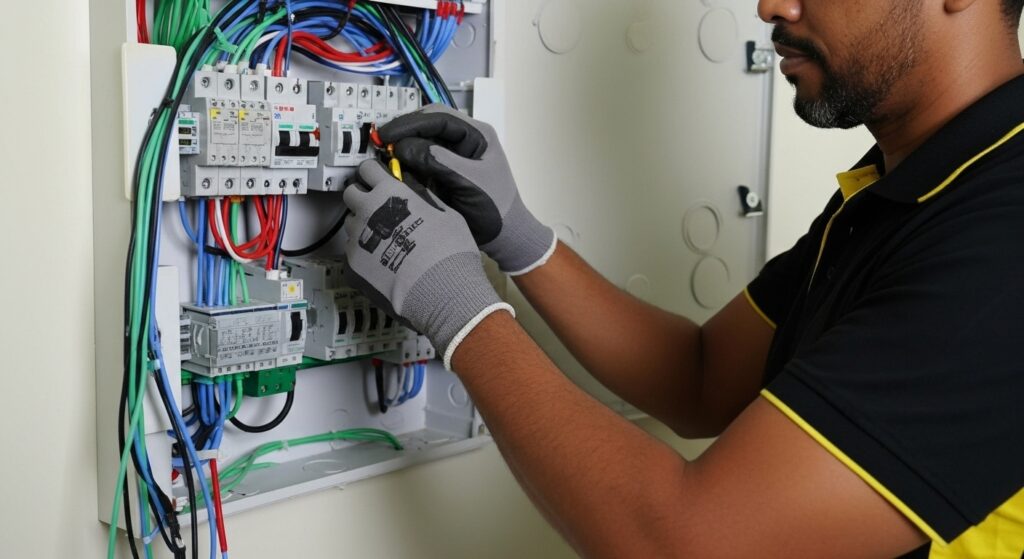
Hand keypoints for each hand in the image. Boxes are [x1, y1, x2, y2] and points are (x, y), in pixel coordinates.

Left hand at [342, 160, 514, 368]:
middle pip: (351, 193)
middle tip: (381, 208)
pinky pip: (353, 252)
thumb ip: (423, 196)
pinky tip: (384, 263)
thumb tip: (413, 187)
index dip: (374, 172)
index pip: (367, 169)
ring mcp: (356, 240)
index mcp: (389, 193)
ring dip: (364, 226)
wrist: (442, 293)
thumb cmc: (450, 252)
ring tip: (386, 240)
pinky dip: (364, 254)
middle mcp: (367, 212)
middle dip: (363, 196)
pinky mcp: (352, 266)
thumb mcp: (446, 214)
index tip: (379, 178)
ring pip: (351, 224)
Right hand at [379, 104, 555, 274]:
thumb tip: (403, 147)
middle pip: (427, 124)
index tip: (387, 135)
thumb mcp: (469, 182)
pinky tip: (393, 168)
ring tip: (383, 154)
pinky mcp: (442, 171)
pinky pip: (420, 160)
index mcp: (477, 135)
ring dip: (402, 146)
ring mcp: (452, 155)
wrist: (504, 236)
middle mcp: (464, 139)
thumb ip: (439, 162)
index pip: (439, 118)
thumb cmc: (495, 209)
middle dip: (403, 131)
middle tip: (379, 141)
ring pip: (421, 140)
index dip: (410, 123)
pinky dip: (405, 162)